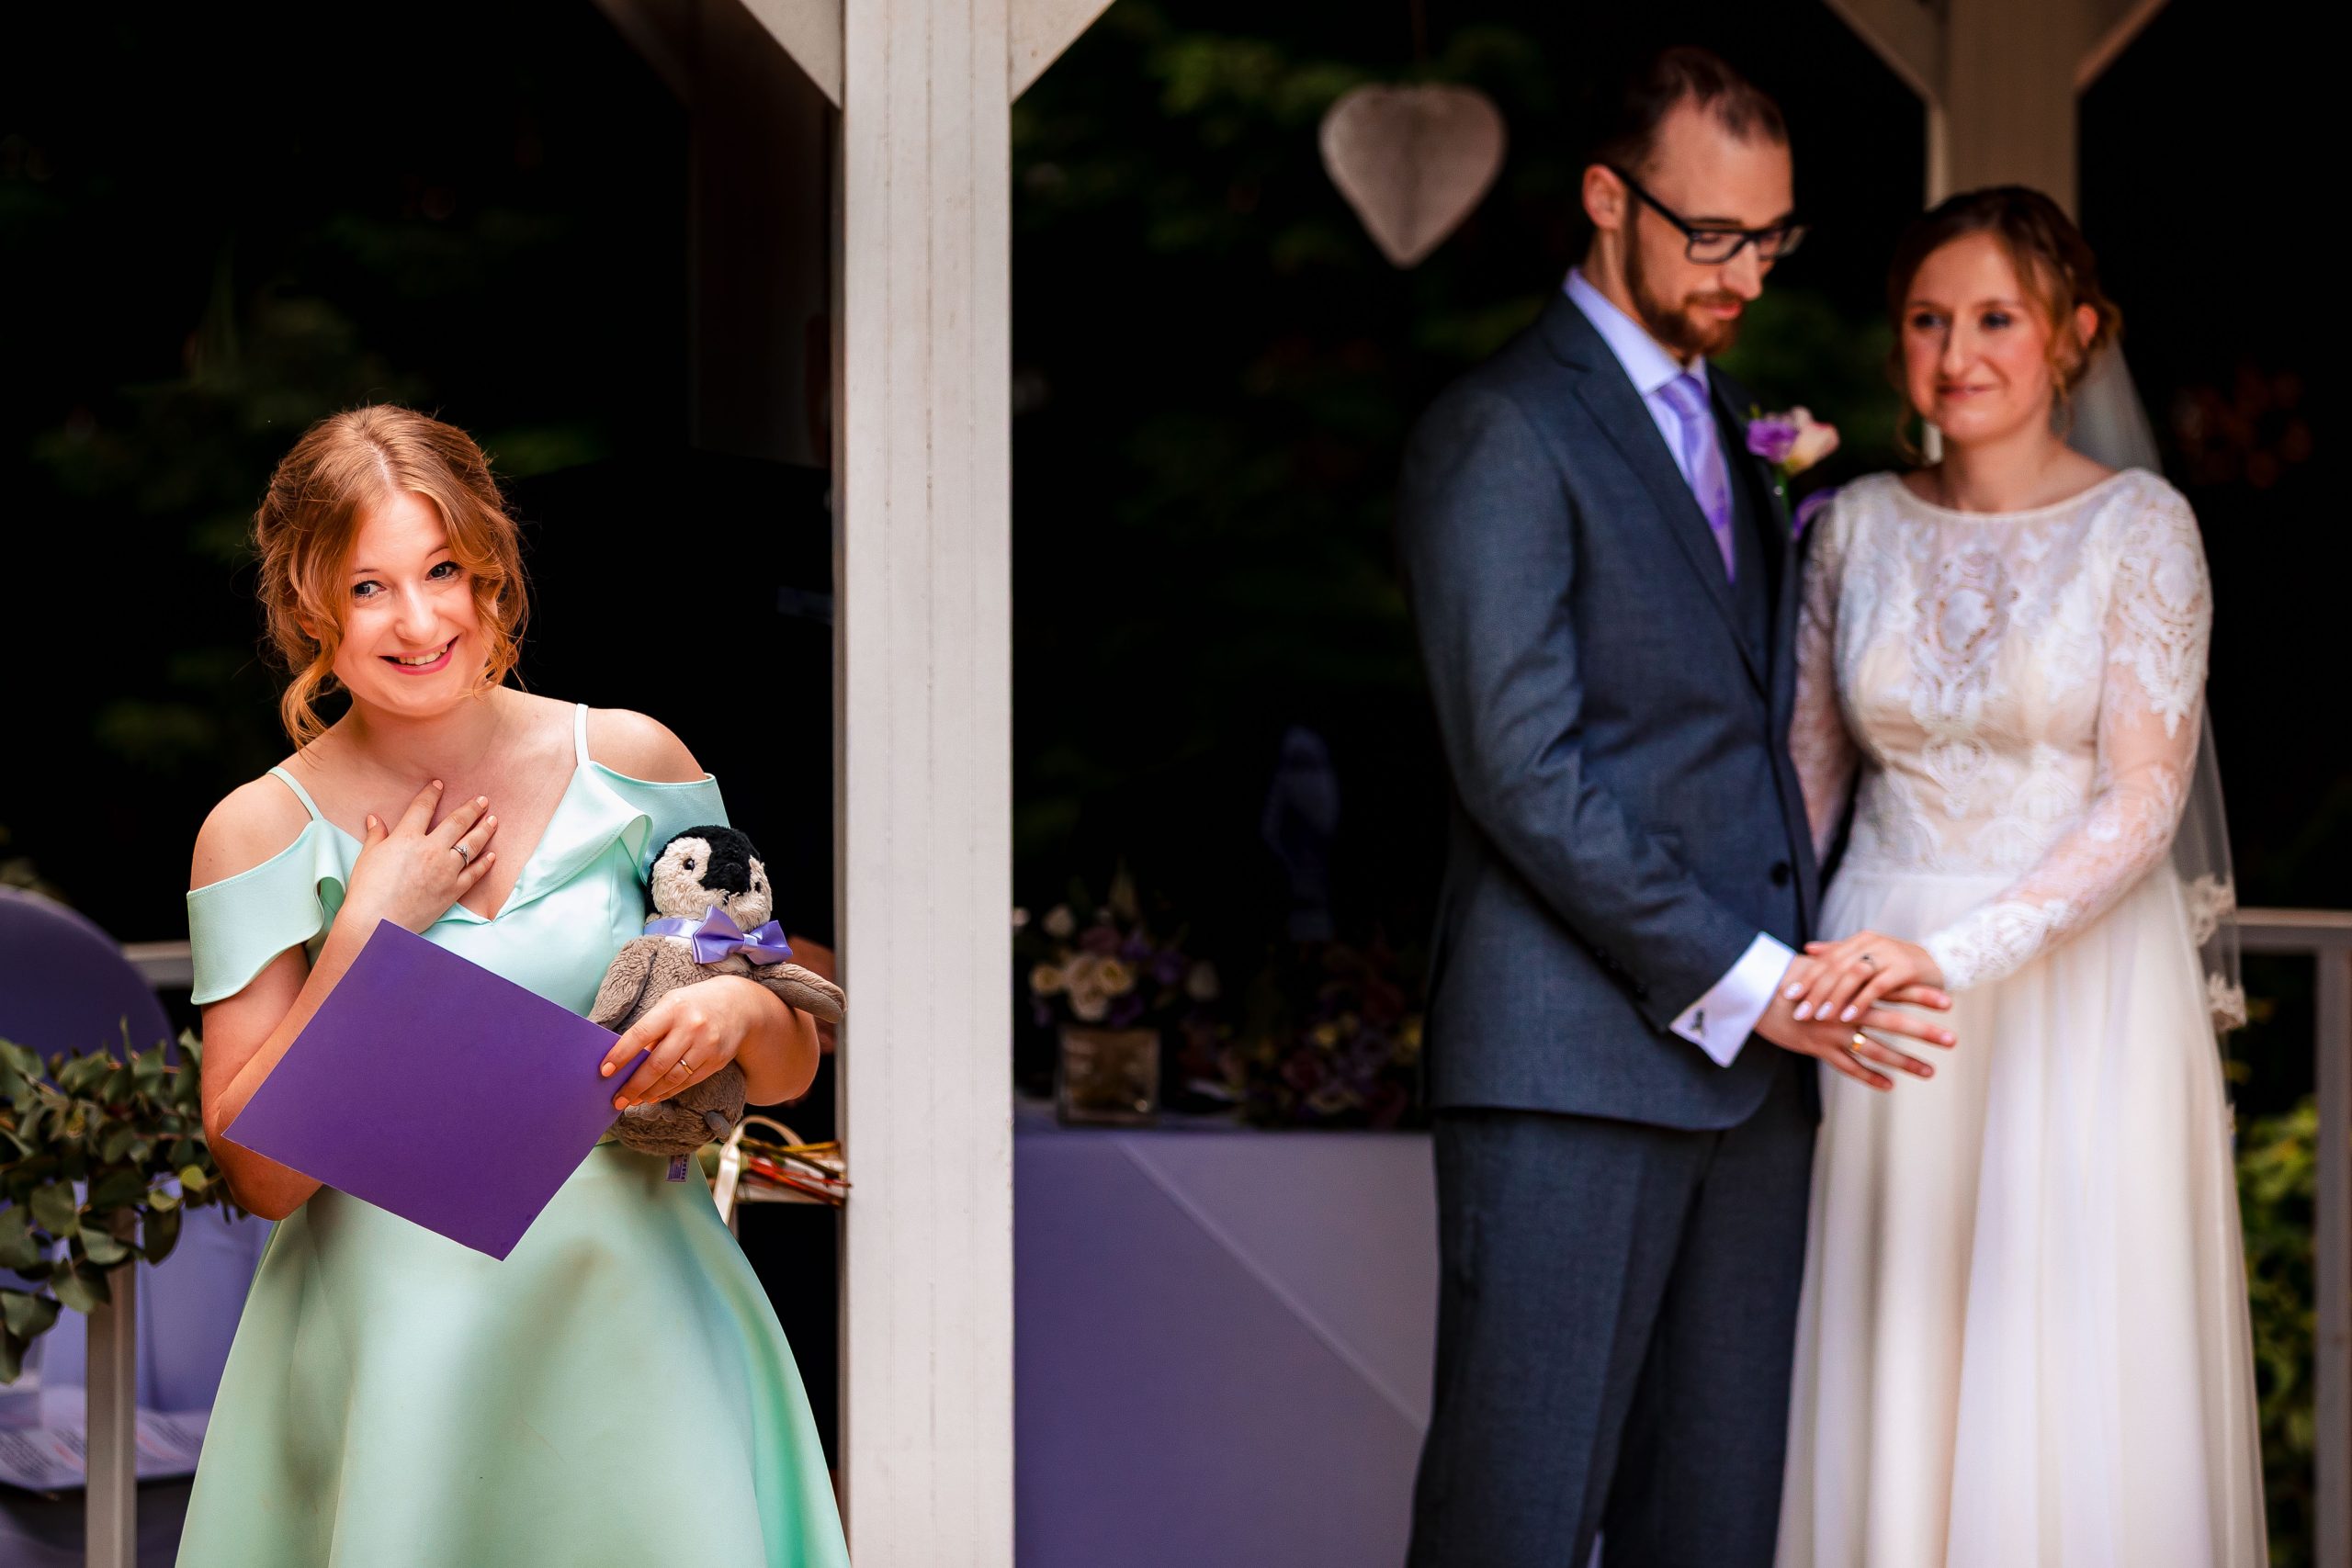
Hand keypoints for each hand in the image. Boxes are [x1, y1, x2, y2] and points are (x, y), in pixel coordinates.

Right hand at [340, 779, 499, 933]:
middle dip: (472, 808)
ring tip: (493, 821)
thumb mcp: (368, 857)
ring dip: (484, 830)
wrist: (377, 922)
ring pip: (472, 845)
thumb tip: (375, 818)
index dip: (432, 793)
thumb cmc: (367, 890)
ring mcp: (445, 870)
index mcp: (407, 838)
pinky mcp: (453, 890)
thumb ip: (377, 835)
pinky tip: (492, 855)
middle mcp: (431, 850)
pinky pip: (474, 873)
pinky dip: (485, 863)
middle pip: (457, 822)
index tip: (440, 784)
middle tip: (483, 800)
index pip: (423, 808)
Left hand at [598, 975, 765, 1109]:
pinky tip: (655, 1096)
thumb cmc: (695, 1004)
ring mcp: (707, 1045)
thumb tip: (629, 1060)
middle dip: (634, 1085)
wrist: (740, 1005)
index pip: (641, 1034)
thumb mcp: (671, 1005)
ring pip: (673, 1078)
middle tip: (617, 1098)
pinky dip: (668, 1092)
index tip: (605, 1071)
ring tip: (634, 1100)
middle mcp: (692, 1027)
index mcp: (674, 1008)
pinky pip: (688, 1082)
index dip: (621, 1055)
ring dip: (650, 1093)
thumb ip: (652, 1029)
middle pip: (657, 1064)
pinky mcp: (717, 1061)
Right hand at [1755, 953, 1955, 1091]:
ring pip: (1875, 1050)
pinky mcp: (1818, 1049)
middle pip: (1892, 1022)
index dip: (1920, 996)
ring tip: (1931, 1070)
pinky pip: (1848, 1066)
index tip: (1948, 1001)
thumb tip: (1868, 965)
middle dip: (1924, 1032)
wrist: (1755, 994)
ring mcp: (1832, 1032)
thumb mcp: (1819, 969)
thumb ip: (1847, 971)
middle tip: (1952, 1040)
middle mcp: (1845, 1011)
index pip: (1892, 990)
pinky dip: (1870, 1076)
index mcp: (1849, 989)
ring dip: (1904, 1061)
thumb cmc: (1789, 979)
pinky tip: (1890, 1085)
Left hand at [1787, 932, 1947, 1028]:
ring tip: (1819, 1016)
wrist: (1943, 962)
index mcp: (1859, 940)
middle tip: (1799, 1012)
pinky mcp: (1905, 969)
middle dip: (1815, 991)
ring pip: (1853, 975)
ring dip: (1834, 997)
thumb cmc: (1899, 965)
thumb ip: (1839, 952)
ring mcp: (1888, 954)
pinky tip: (1847, 1017)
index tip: (1788, 994)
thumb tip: (1807, 949)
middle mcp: (1871, 943)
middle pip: (1836, 967)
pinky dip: (1860, 1002)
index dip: (1807, 976)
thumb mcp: (1868, 957)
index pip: (1827, 958)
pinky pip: (1877, 987)